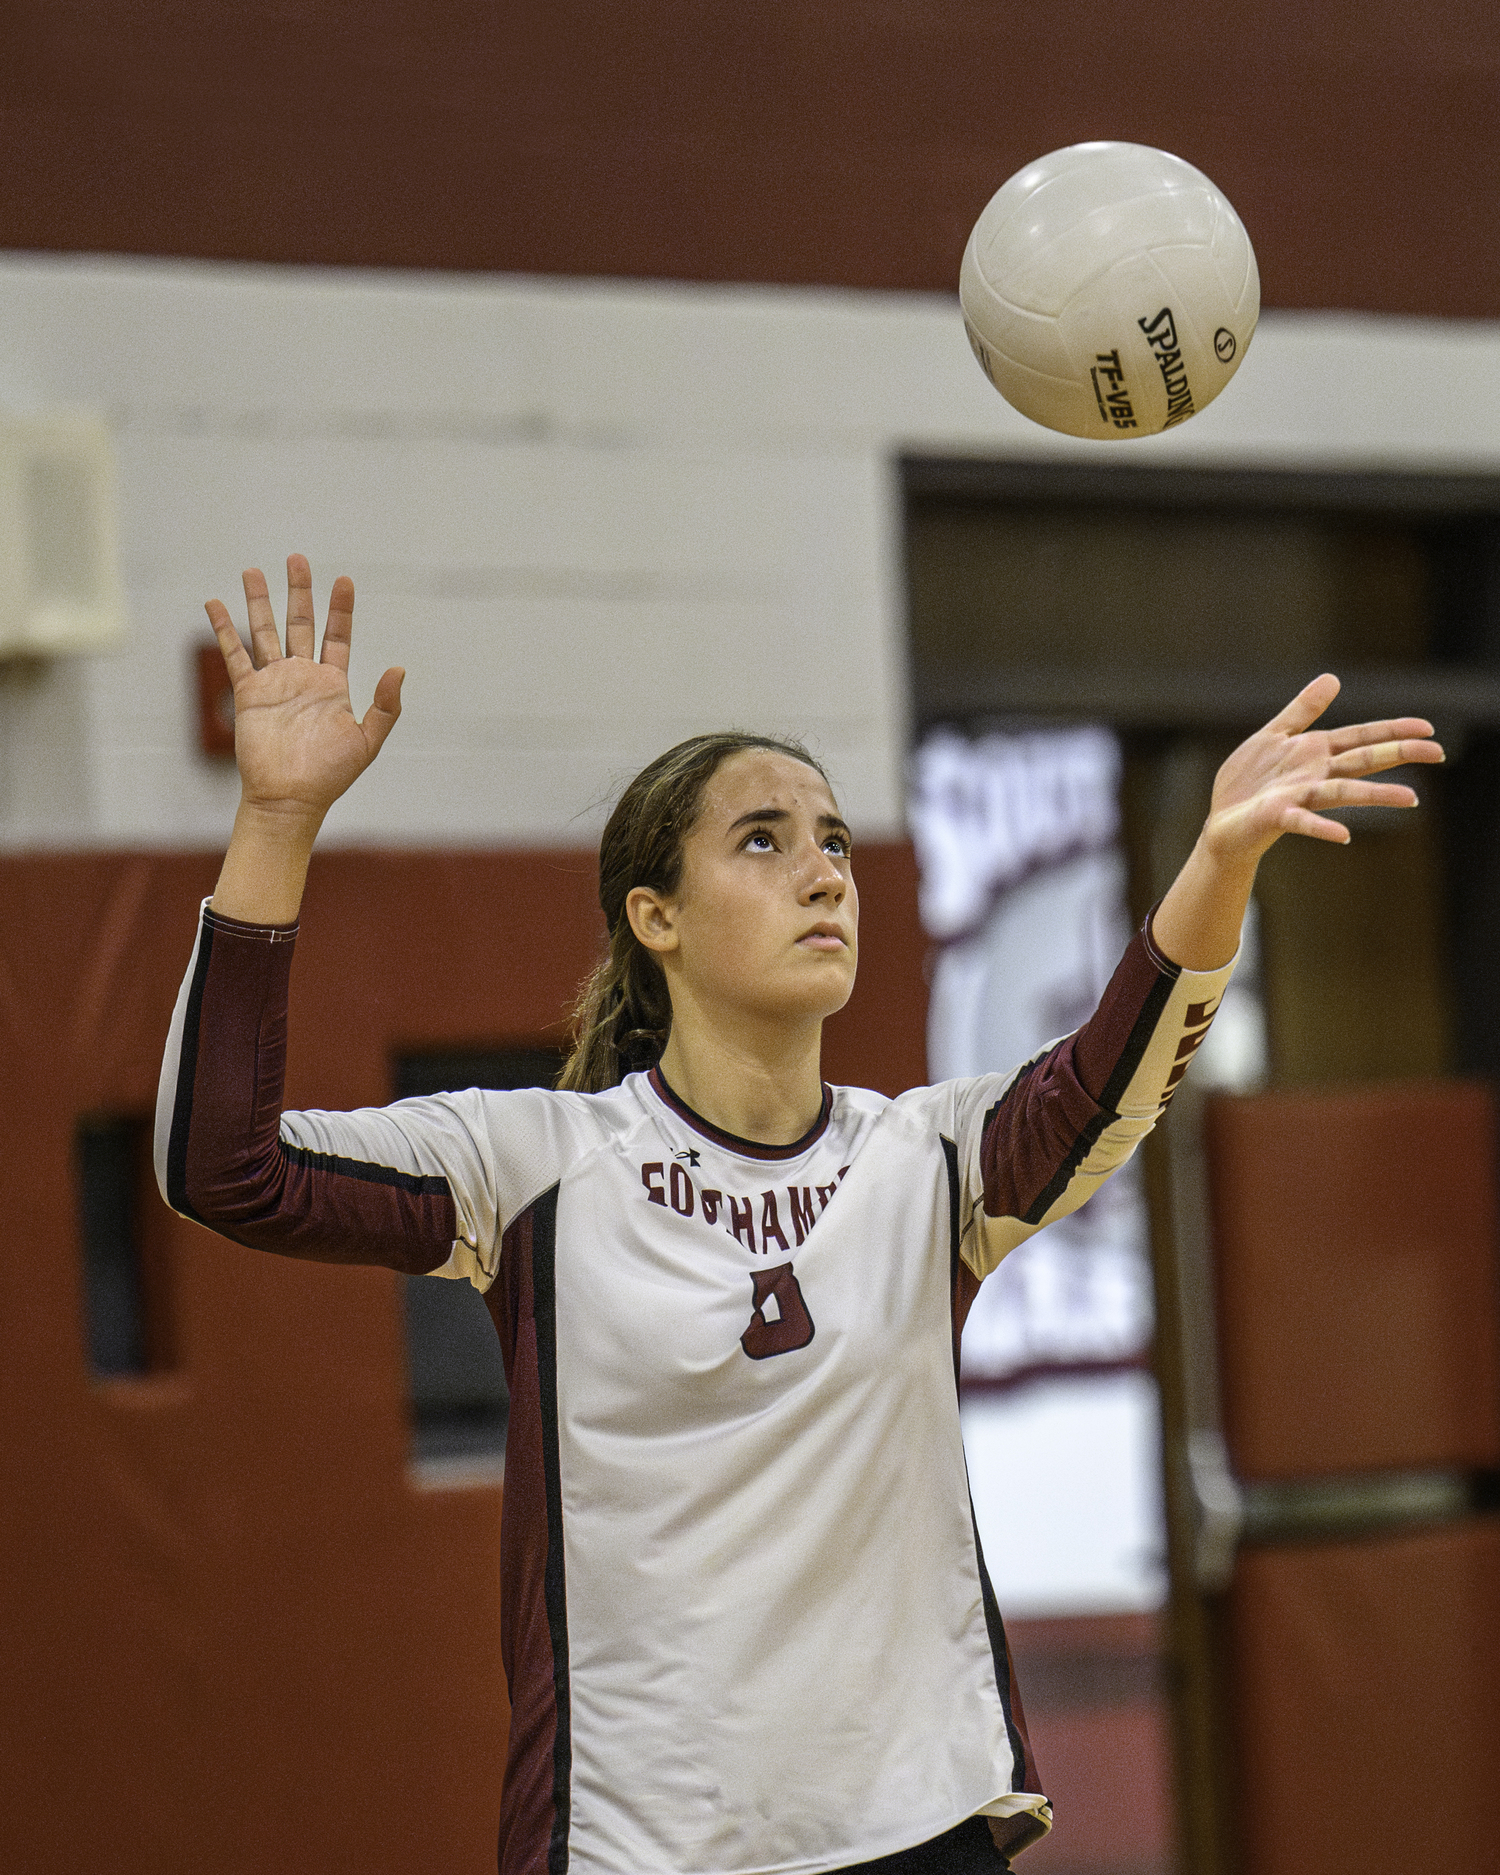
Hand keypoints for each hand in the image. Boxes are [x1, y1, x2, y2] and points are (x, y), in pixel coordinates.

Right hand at [206, 555, 403, 827]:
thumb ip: (386, 705)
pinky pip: (234, 654)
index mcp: (332, 684)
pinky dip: (224, 629)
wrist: (290, 798)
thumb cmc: (330, 775)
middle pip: (300, 623)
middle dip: (299, 592)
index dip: (340, 609)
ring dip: (259, 601)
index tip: (344, 580)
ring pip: (265, 632)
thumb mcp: (368, 740)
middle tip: (297, 558)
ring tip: (253, 570)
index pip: (338, 636)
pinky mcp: (248, 693)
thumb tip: (399, 668)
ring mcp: (274, 682)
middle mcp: (302, 676)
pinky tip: (215, 604)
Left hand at [1151, 674, 1442, 971]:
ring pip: (1343, 792)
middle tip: (1438, 752)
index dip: (1392, 731)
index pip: (1361, 738)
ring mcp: (1299, 797)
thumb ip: (1303, 711)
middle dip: (1399, 754)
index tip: (1427, 728)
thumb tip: (1333, 678)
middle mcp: (1315, 776)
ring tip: (1411, 798)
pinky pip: (1302, 822)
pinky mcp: (1277, 816)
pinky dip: (1322, 828)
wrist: (1222, 822)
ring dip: (1376, 795)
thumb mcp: (1274, 736)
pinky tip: (1343, 835)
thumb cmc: (1248, 783)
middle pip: (1363, 761)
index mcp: (1315, 753)